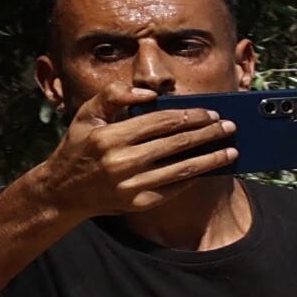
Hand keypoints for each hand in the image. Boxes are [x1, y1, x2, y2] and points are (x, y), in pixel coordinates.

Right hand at [28, 89, 235, 224]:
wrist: (64, 190)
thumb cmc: (80, 146)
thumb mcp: (87, 115)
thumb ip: (114, 96)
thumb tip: (150, 94)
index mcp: (110, 136)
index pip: (163, 122)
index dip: (191, 116)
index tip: (212, 113)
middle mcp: (122, 161)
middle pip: (178, 143)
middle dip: (209, 133)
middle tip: (230, 127)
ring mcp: (132, 184)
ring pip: (184, 168)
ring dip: (212, 158)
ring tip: (232, 150)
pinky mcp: (139, 202)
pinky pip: (176, 187)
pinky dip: (196, 176)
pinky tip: (210, 167)